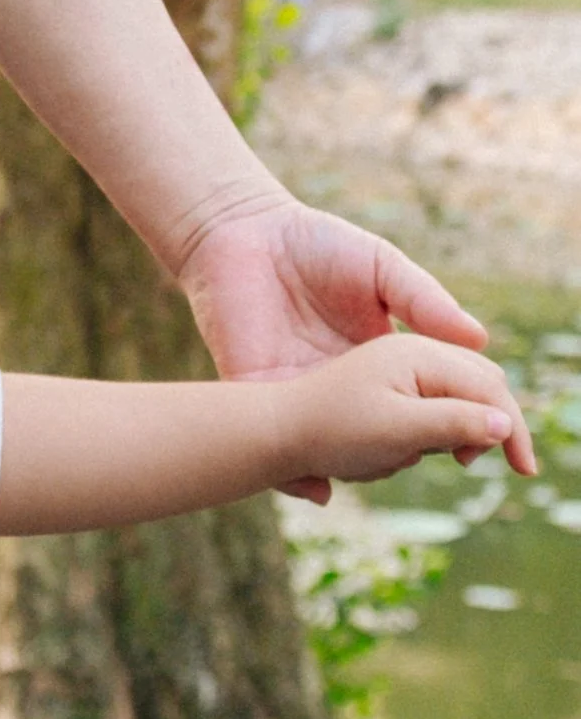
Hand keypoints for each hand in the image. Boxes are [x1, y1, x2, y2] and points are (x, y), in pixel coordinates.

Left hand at [174, 193, 487, 500]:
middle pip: (382, 438)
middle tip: (424, 469)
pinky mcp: (256, 388)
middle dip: (403, 461)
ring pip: (333, 452)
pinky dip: (295, 474)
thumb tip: (481, 341)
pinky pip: (275, 441)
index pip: (422, 405)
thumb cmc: (315, 241)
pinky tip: (316, 490)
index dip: (449, 429)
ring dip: (351, 475)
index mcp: (381, 356)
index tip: (472, 449)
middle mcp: (344, 380)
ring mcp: (300, 388)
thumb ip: (425, 301)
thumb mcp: (381, 268)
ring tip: (369, 480)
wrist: (238, 228)